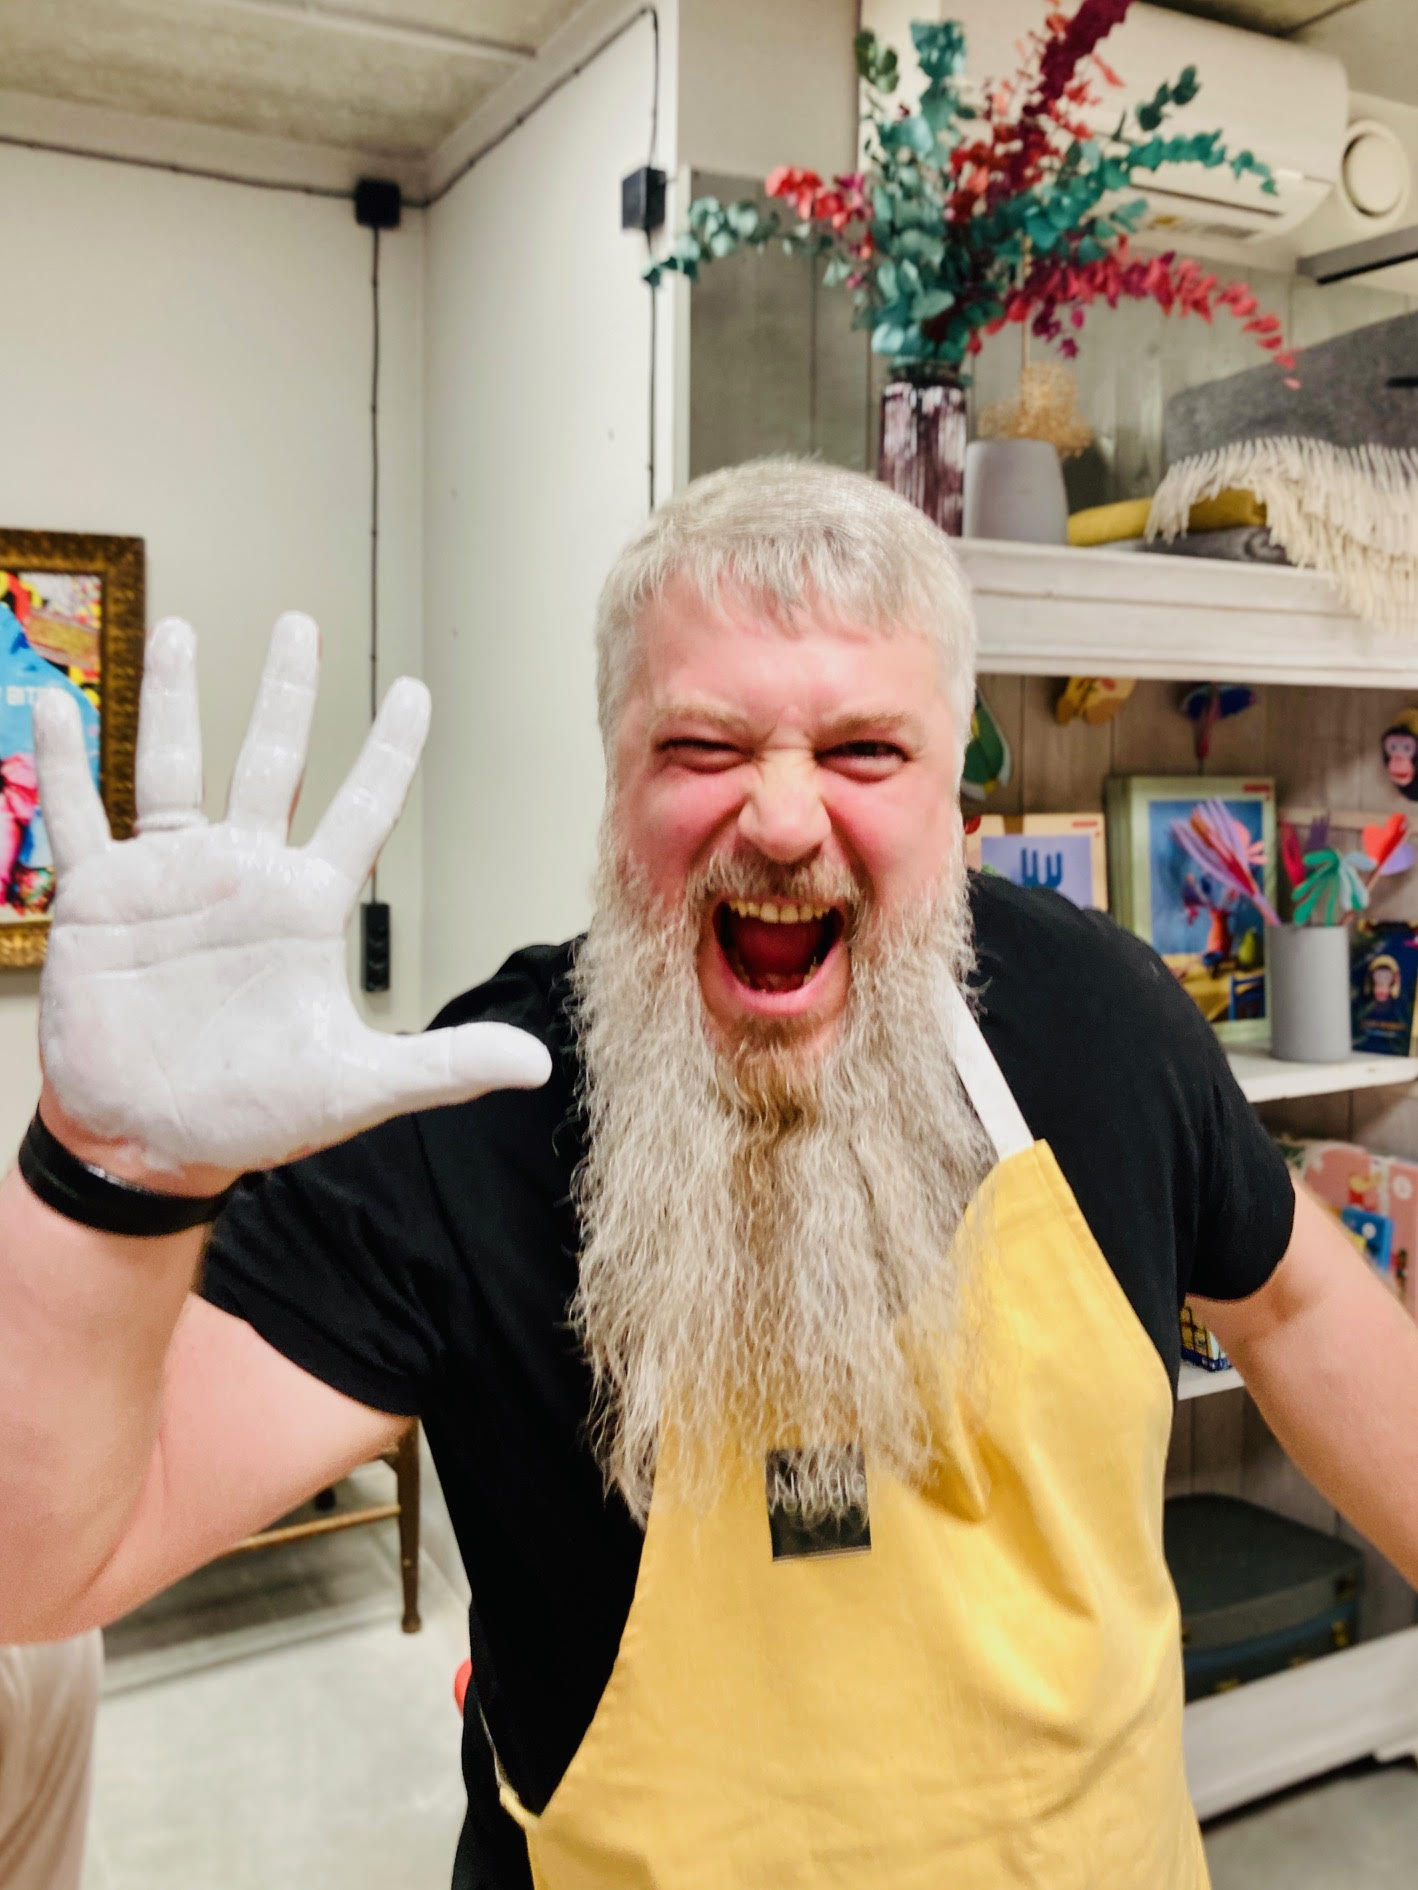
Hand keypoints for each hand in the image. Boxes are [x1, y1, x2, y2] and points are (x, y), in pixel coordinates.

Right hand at [33, 614, 550, 1174]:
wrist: (151, 1142)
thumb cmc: (252, 1112)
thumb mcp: (356, 1085)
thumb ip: (444, 1065)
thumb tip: (537, 1067)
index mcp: (305, 905)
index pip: (360, 809)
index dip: (388, 750)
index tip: (415, 690)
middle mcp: (242, 875)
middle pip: (270, 761)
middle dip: (287, 693)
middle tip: (301, 624)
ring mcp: (168, 880)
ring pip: (172, 766)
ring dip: (176, 699)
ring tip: (182, 631)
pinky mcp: (98, 900)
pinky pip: (76, 817)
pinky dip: (61, 763)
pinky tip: (53, 703)